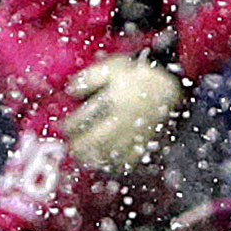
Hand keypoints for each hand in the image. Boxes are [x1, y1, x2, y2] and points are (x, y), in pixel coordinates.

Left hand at [59, 52, 182, 172]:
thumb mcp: (111, 67)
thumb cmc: (137, 73)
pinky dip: (117, 163)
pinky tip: (108, 163)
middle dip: (80, 146)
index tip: (62, 127)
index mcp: (111, 102)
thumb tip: (71, 90)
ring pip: (110, 151)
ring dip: (94, 157)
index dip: (70, 125)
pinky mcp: (145, 140)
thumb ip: (89, 78)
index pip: (84, 118)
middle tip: (71, 148)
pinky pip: (130, 157)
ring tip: (84, 158)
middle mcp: (121, 120)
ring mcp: (134, 132)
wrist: (167, 82)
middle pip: (95, 139)